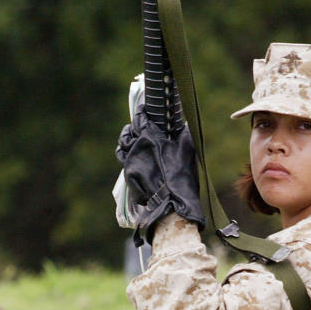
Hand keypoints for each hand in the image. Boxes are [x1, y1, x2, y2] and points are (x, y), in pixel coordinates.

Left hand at [115, 101, 204, 242]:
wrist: (170, 203)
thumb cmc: (180, 176)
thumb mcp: (187, 151)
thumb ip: (185, 135)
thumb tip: (186, 124)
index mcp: (150, 136)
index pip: (141, 117)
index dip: (142, 110)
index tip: (144, 107)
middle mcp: (136, 146)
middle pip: (130, 130)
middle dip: (134, 124)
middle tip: (139, 122)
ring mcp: (130, 160)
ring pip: (123, 143)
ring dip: (127, 138)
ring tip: (132, 136)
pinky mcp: (128, 173)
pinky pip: (123, 158)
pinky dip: (126, 153)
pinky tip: (132, 153)